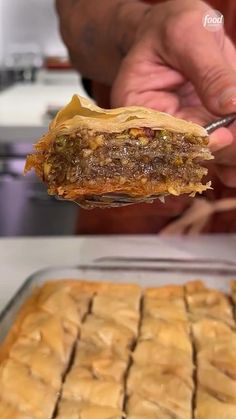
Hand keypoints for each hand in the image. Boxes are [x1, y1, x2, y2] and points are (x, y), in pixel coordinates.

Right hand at [111, 0, 235, 186]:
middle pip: (188, 152)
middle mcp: (158, 128)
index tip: (224, 135)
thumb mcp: (188, 36)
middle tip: (235, 129)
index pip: (165, 136)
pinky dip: (232, 144)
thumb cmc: (171, 27)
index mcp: (138, 108)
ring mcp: (183, 130)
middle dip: (221, 144)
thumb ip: (208, 71)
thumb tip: (230, 105)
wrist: (175, 29)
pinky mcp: (202, 127)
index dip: (195, 140)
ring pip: (209, 153)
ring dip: (230, 146)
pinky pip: (220, 145)